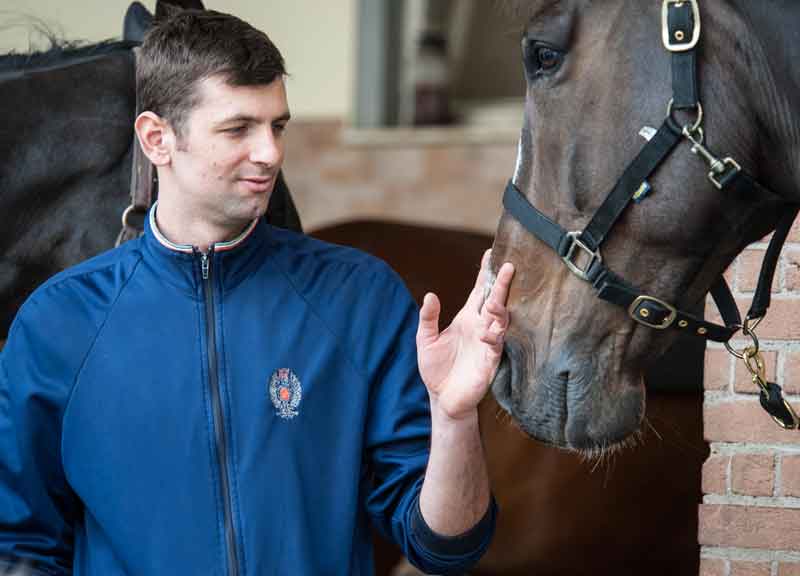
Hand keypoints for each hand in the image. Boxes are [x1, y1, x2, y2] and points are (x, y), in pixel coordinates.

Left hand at [416, 250, 514, 420]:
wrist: (442, 398)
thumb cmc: (436, 368)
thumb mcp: (425, 339)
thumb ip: (428, 317)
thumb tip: (430, 295)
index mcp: (467, 318)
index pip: (479, 291)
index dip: (485, 273)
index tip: (491, 253)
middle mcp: (481, 326)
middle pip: (494, 299)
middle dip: (502, 283)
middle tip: (509, 265)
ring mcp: (488, 341)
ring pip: (500, 317)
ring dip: (501, 304)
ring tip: (501, 291)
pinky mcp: (491, 359)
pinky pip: (496, 342)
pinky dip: (495, 332)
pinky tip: (490, 326)